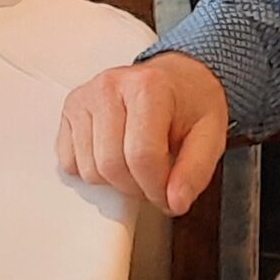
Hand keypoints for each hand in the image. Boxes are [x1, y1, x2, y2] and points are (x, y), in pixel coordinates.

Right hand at [57, 52, 229, 215]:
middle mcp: (111, 86)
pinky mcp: (71, 108)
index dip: (156, 189)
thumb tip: (175, 201)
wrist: (175, 77)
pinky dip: (91, 170)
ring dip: (114, 182)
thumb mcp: (210, 135)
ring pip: (89, 168)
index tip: (168, 195)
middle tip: (153, 182)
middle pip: (111, 165)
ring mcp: (86, 96)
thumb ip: (195, 171)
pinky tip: (114, 156)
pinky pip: (69, 161)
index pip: (142, 157)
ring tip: (135, 166)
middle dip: (136, 188)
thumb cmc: (189, 103)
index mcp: (148, 87)